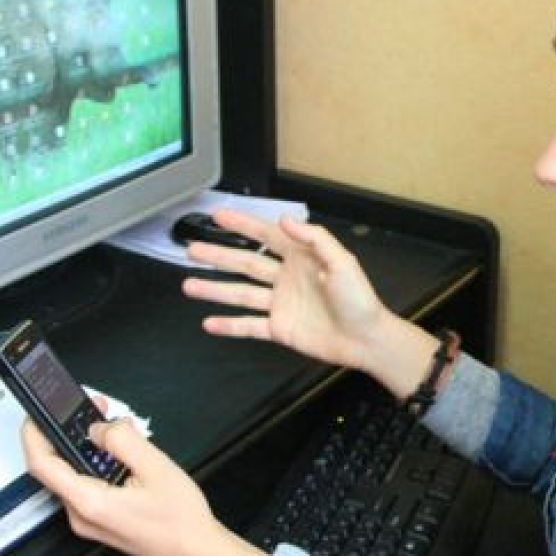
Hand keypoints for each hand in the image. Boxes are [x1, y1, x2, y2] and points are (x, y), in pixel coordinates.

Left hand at [21, 408, 266, 555]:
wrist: (195, 553)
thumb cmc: (180, 518)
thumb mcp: (156, 467)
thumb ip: (122, 441)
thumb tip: (97, 428)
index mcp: (89, 502)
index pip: (42, 465)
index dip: (34, 434)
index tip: (38, 413)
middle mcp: (80, 515)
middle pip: (57, 468)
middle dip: (70, 434)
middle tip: (94, 408)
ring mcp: (89, 521)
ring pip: (73, 475)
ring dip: (87, 448)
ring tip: (114, 427)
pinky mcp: (99, 521)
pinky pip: (86, 486)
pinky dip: (96, 464)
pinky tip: (121, 453)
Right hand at [181, 211, 438, 397]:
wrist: (366, 339)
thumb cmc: (359, 299)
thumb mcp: (342, 262)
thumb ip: (314, 239)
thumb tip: (285, 219)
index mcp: (301, 258)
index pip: (266, 236)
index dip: (243, 225)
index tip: (218, 215)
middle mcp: (286, 278)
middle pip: (245, 263)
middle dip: (218, 255)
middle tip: (191, 248)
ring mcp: (280, 304)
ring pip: (240, 293)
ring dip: (214, 289)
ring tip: (188, 284)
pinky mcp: (280, 329)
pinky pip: (249, 326)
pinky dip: (229, 325)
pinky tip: (208, 323)